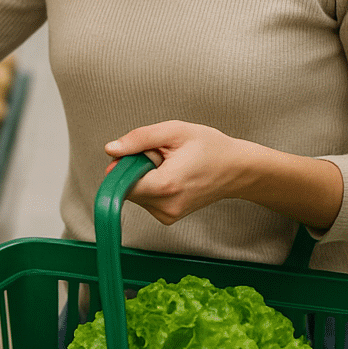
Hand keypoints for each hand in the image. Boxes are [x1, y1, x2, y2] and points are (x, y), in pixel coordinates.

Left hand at [104, 120, 248, 225]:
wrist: (237, 169)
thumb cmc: (210, 147)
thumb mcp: (174, 131)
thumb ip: (139, 139)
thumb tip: (111, 149)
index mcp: (165, 186)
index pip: (121, 181)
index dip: (124, 163)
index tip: (142, 152)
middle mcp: (164, 207)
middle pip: (127, 187)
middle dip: (136, 167)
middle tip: (161, 155)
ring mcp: (167, 215)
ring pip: (135, 193)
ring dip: (144, 176)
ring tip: (170, 165)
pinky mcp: (168, 217)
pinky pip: (145, 198)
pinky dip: (151, 185)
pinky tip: (172, 175)